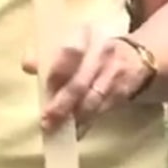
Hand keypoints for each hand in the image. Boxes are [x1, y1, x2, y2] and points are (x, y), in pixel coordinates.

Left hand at [23, 25, 152, 134]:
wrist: (140, 56)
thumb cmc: (94, 49)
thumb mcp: (75, 41)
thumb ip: (47, 52)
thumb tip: (27, 66)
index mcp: (85, 36)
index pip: (71, 51)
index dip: (59, 69)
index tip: (47, 84)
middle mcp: (101, 54)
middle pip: (80, 81)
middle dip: (63, 102)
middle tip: (47, 118)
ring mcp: (114, 74)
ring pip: (93, 99)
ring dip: (75, 116)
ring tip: (56, 128)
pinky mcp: (123, 92)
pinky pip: (104, 109)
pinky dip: (88, 121)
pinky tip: (76, 131)